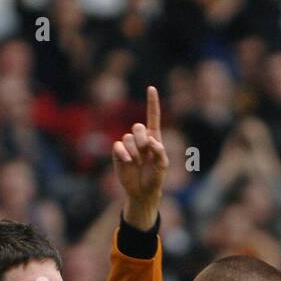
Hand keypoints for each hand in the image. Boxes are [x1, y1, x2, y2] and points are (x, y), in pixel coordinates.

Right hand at [113, 86, 167, 229]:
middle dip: (142, 138)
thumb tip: (151, 140)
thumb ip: (160, 151)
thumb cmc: (155, 178)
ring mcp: (128, 146)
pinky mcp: (118, 154)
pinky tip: (128, 162)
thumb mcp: (163, 165)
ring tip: (137, 163)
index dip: (152, 103)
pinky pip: (118, 146)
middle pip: (137, 127)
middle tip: (145, 152)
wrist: (142, 192)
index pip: (153, 117)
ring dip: (134, 151)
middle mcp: (140, 140)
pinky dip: (123, 153)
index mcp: (154, 138)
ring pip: (128, 138)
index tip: (151, 88)